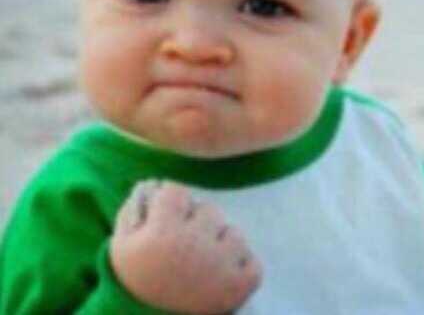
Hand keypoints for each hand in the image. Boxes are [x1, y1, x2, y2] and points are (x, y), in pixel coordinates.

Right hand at [110, 180, 261, 313]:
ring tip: (205, 265)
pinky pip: (254, 263)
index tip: (167, 219)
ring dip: (223, 245)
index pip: (178, 191)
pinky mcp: (238, 287)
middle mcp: (194, 245)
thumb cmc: (134, 282)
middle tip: (185, 247)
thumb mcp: (121, 247)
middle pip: (210, 210)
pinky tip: (222, 278)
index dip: (172, 204)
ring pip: (235, 234)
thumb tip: (152, 184)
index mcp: (163, 232)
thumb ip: (134, 211)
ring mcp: (220, 266)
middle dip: (198, 224)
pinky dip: (242, 269)